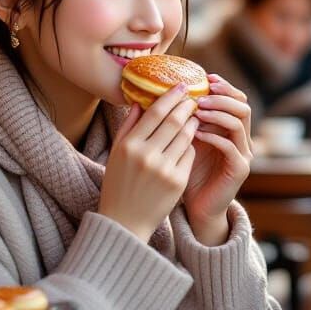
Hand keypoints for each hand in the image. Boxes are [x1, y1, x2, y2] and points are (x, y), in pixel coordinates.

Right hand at [99, 83, 198, 241]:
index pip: (155, 112)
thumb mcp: (116, 154)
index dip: (171, 97)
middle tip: (194, 97)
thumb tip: (141, 101)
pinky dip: (190, 145)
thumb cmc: (119, 184)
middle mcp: (146, 155)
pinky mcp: (178, 181)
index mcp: (129, 146)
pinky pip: (189, 154)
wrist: (125, 223)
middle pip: (174, 121)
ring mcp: (164, 169)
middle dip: (187, 106)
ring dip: (192, 123)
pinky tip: (189, 141)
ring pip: (186, 136)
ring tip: (194, 116)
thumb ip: (129, 127)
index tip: (181, 86)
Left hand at [182, 74, 251, 245]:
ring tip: (198, 109)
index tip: (204, 78)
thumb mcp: (182, 141)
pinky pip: (231, 147)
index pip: (235, 98)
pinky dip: (214, 136)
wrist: (196, 208)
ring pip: (239, 122)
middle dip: (222, 95)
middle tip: (201, 93)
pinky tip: (196, 133)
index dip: (223, 86)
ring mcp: (243, 154)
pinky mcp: (239, 169)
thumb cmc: (186, 173)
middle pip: (242, 105)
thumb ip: (181, 120)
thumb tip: (162, 93)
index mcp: (230, 129)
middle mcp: (242, 138)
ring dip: (218, 112)